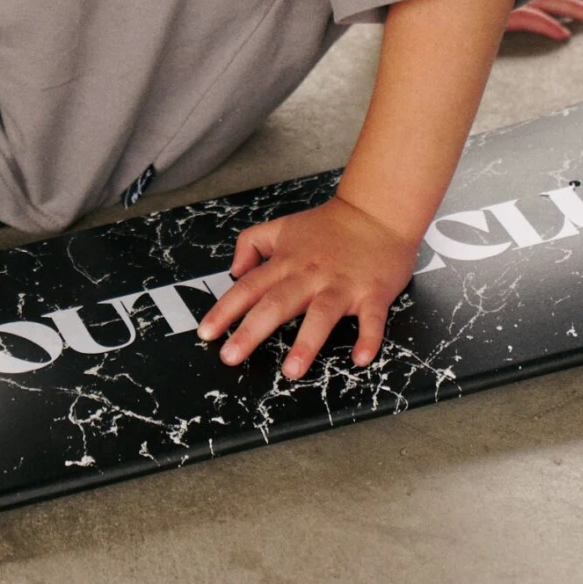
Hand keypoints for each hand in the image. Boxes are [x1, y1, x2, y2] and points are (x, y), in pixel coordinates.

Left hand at [196, 196, 417, 380]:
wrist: (376, 211)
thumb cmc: (328, 226)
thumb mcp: (282, 227)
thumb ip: (251, 244)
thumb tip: (234, 271)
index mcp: (287, 262)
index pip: (249, 287)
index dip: (225, 310)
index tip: (206, 333)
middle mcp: (310, 275)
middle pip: (277, 304)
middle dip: (251, 331)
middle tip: (230, 357)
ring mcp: (342, 285)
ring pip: (321, 315)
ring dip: (306, 344)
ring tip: (291, 371)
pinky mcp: (373, 293)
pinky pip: (371, 319)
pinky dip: (368, 338)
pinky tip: (360, 359)